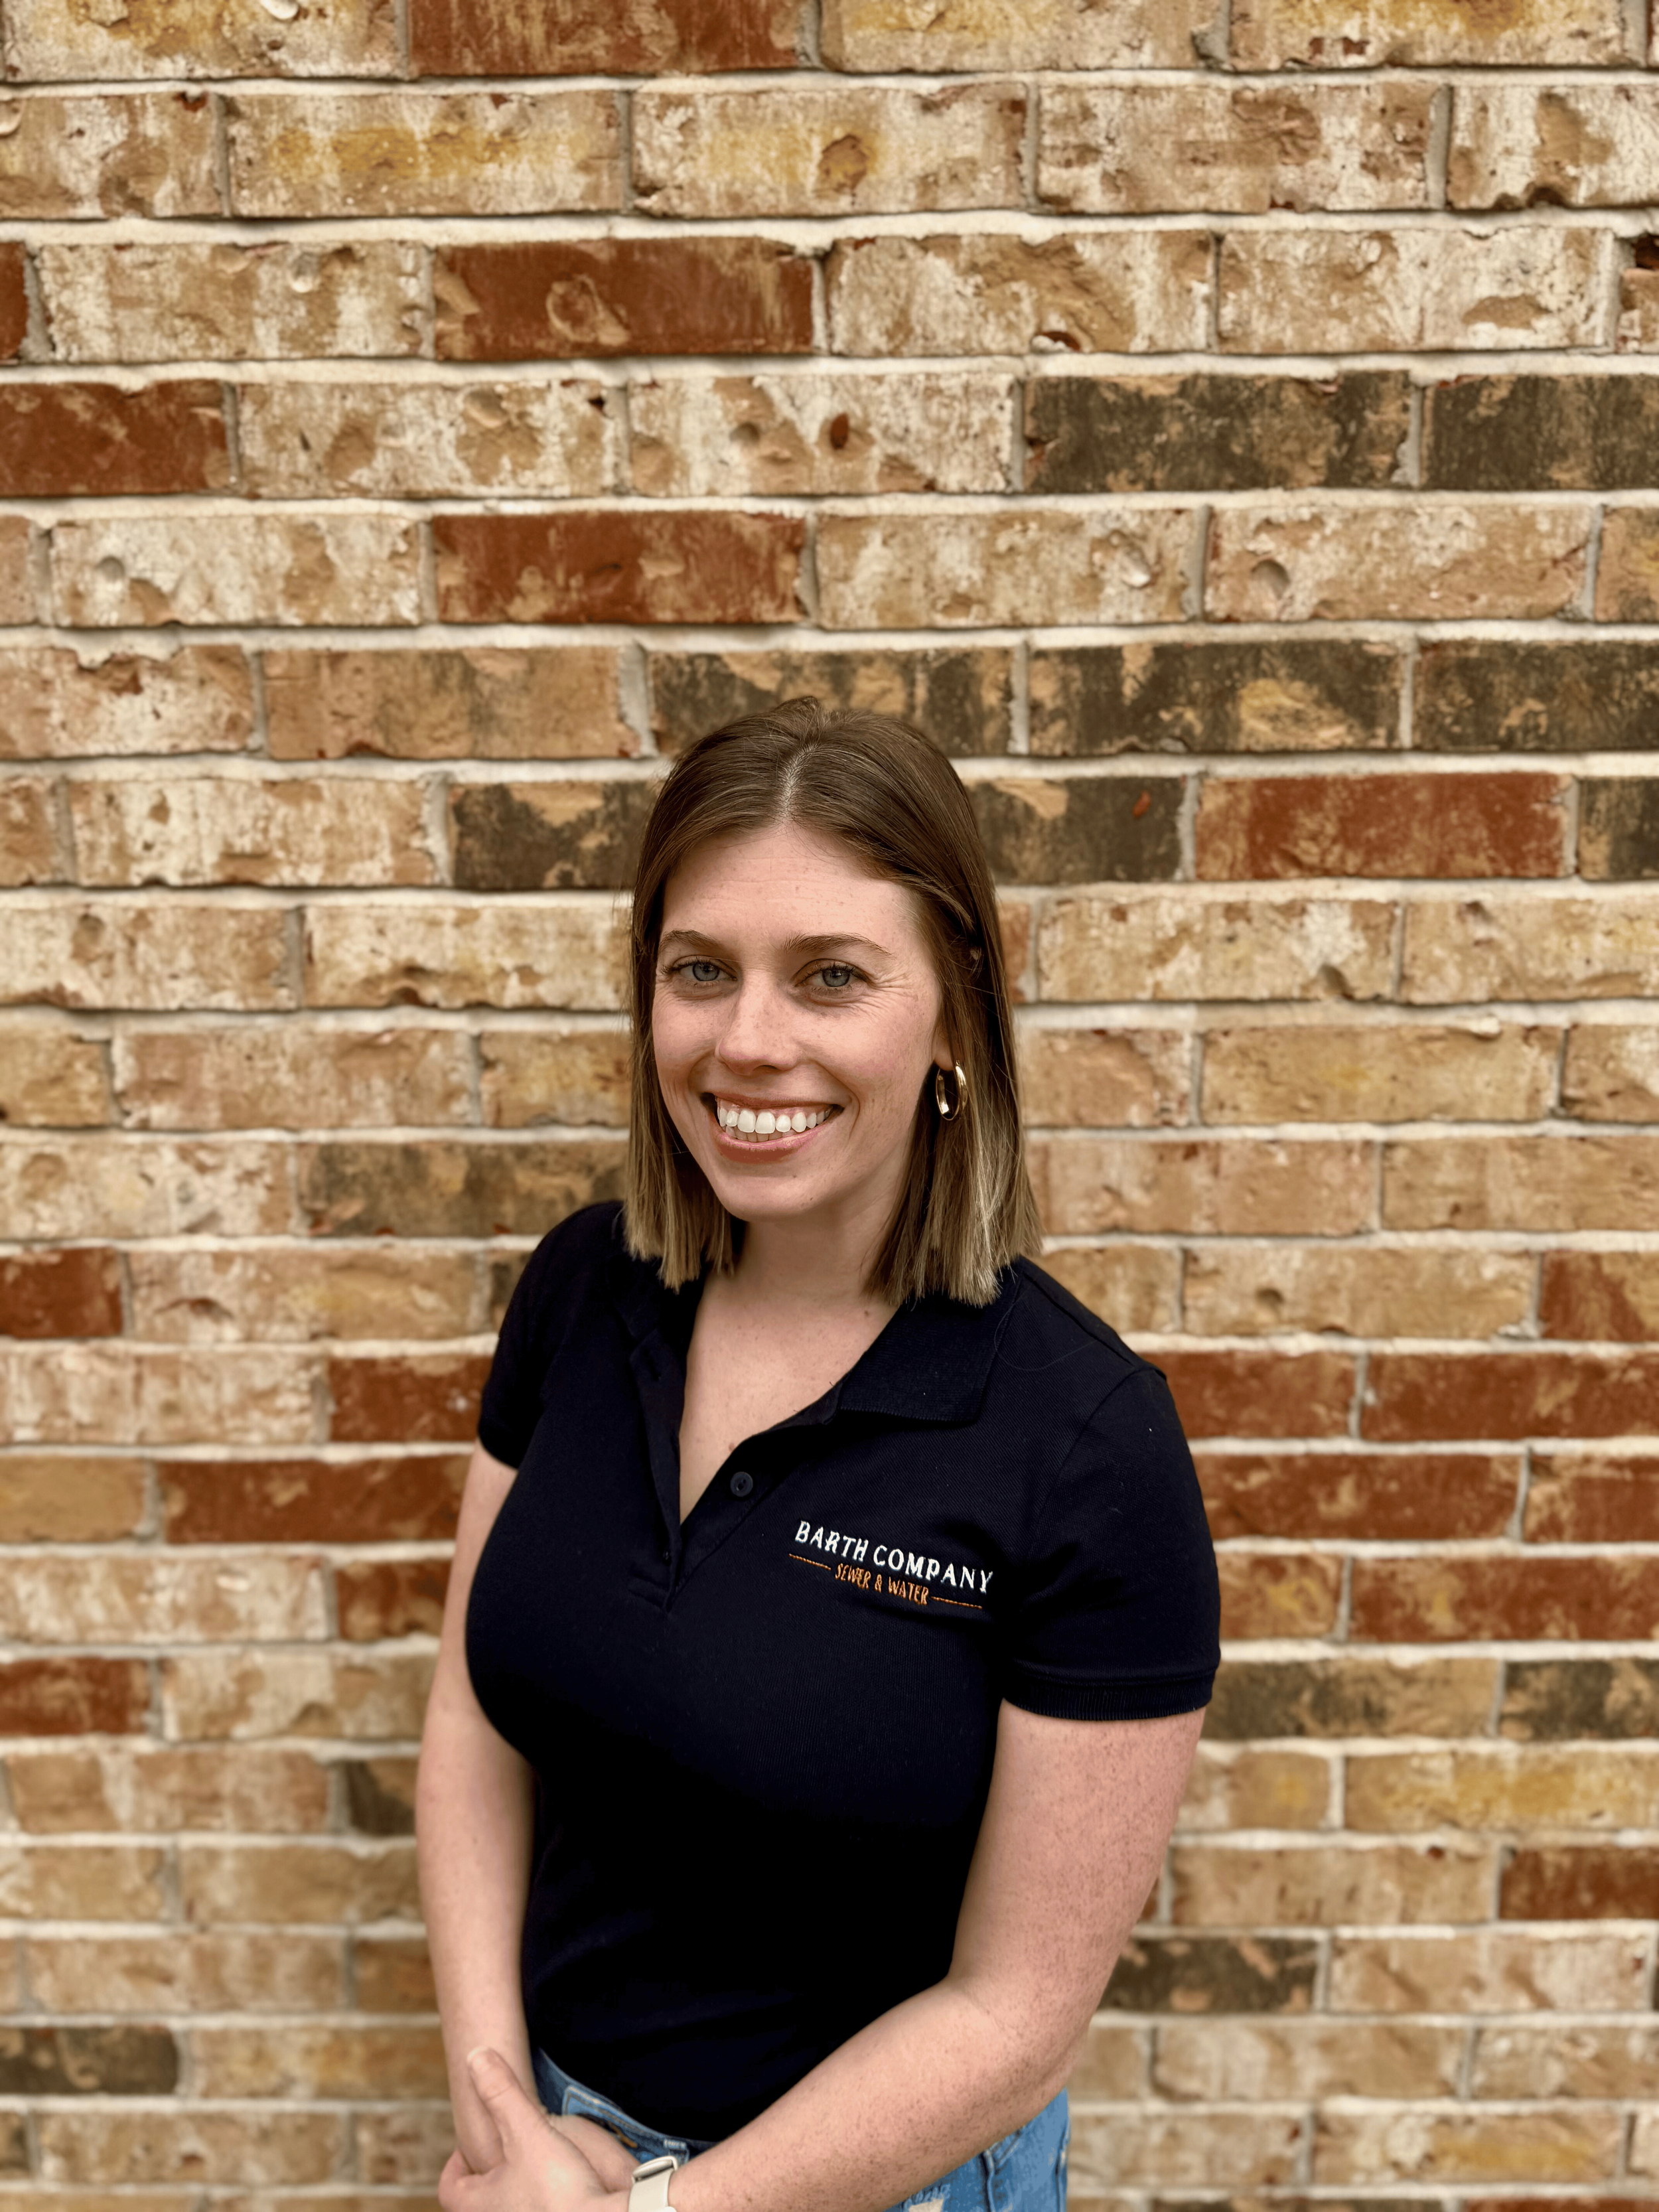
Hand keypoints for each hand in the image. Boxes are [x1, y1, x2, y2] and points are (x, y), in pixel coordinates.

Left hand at [439, 2048, 627, 2211]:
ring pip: (506, 2207)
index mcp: (479, 2204)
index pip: (451, 2189)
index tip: (465, 2148)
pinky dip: (536, 2200)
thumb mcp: (526, 2131)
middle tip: (500, 2153)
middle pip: (477, 2201)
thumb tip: (476, 2056)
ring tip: (528, 2167)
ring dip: (512, 2189)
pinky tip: (558, 2189)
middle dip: (486, 2177)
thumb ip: (502, 2093)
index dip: (454, 2166)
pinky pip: (534, 2211)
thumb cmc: (557, 2188)